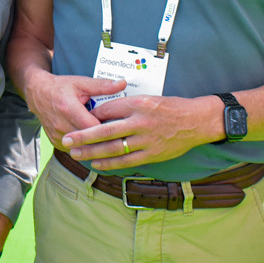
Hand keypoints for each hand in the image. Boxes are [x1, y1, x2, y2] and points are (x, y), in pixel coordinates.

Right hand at [20, 68, 125, 150]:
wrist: (38, 93)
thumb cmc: (61, 87)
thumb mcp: (81, 83)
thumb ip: (102, 85)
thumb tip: (123, 83)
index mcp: (68, 109)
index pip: (94, 127)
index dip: (109, 128)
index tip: (120, 125)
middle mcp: (61, 126)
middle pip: (90, 141)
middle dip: (104, 138)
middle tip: (117, 134)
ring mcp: (57, 136)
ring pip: (83, 148)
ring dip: (95, 144)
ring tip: (106, 138)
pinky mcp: (56, 143)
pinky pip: (76, 150)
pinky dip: (85, 146)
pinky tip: (93, 140)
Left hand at [63, 94, 219, 170]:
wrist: (197, 121)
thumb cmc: (170, 107)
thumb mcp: (147, 98)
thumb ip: (125, 106)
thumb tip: (102, 113)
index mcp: (138, 104)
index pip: (107, 110)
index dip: (90, 116)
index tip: (76, 119)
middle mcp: (140, 122)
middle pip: (105, 130)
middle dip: (83, 136)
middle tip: (66, 139)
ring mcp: (146, 140)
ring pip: (113, 148)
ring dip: (92, 152)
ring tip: (76, 153)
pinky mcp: (152, 154)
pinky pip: (127, 161)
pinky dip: (110, 163)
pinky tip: (96, 164)